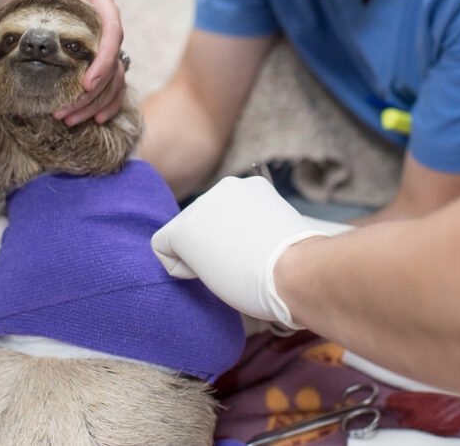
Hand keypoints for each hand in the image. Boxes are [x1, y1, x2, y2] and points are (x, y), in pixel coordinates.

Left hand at [0, 0, 125, 124]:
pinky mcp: (92, 63)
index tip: (87, 83)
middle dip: (95, 91)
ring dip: (96, 104)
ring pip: (114, 78)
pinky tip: (90, 121)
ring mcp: (100, 44)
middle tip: (67, 112)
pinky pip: (108, 88)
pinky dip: (102, 106)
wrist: (0, 11)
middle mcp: (105, 21)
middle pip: (115, 60)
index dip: (104, 59)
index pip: (112, 29)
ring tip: (68, 120)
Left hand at [151, 176, 352, 328]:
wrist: (295, 270)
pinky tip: (209, 272)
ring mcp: (203, 206)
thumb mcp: (278, 233)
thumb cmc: (296, 264)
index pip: (224, 216)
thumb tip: (239, 243)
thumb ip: (254, 227)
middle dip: (215, 248)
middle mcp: (224, 188)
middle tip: (244, 265)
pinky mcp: (184, 229)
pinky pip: (163, 249)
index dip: (234, 241)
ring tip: (233, 267)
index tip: (256, 255)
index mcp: (251, 187)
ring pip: (185, 237)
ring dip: (201, 258)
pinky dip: (180, 268)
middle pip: (203, 224)